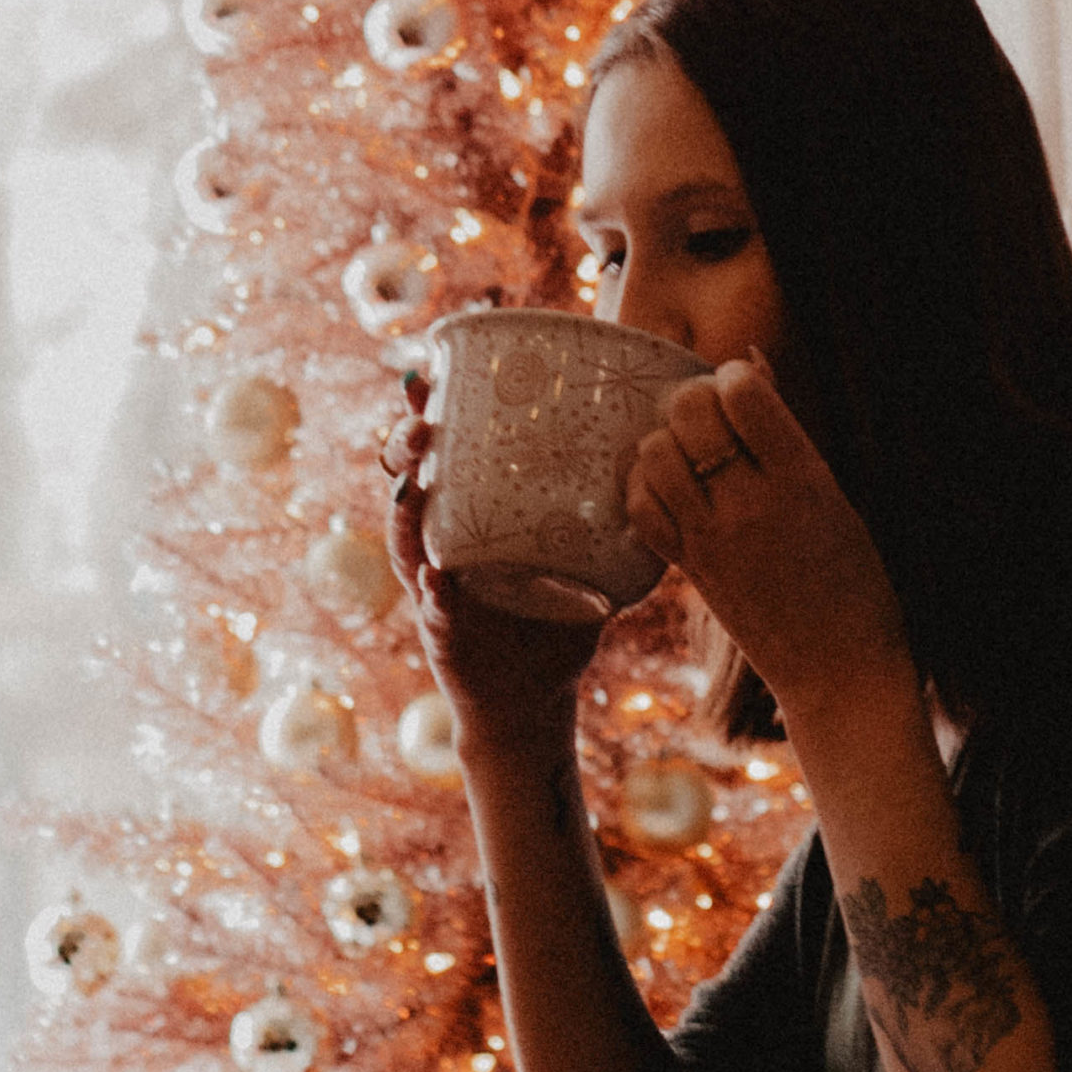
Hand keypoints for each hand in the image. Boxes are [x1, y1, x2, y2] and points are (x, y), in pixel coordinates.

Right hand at [382, 374, 603, 757]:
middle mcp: (440, 541)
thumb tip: (667, 459)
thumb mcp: (586, 557)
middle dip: (403, 445)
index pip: (440, 449)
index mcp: (469, 512)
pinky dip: (434, 595)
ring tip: (413, 485)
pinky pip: (433, 610)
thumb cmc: (556, 616)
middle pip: (405, 479)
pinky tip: (439, 579)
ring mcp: (433, 587)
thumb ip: (615, 515)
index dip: (424, 410)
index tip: (428, 371)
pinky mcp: (442, 633)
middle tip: (422, 424)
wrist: (532, 699)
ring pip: (405, 539)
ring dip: (404, 511)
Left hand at [625, 348, 911, 715]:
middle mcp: (753, 503)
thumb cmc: (850, 575)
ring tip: (687, 454)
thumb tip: (750, 360)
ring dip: (665, 441)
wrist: (840, 669)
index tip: (740, 389)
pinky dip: (645, 488)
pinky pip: (641, 507)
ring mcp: (715, 538)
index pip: (744, 393)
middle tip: (708, 418)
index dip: (733, 376)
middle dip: (692, 399)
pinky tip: (668, 490)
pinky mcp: (689, 568)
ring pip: (656, 453)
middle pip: (689, 412)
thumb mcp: (832, 493)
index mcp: (804, 478)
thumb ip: (784, 431)